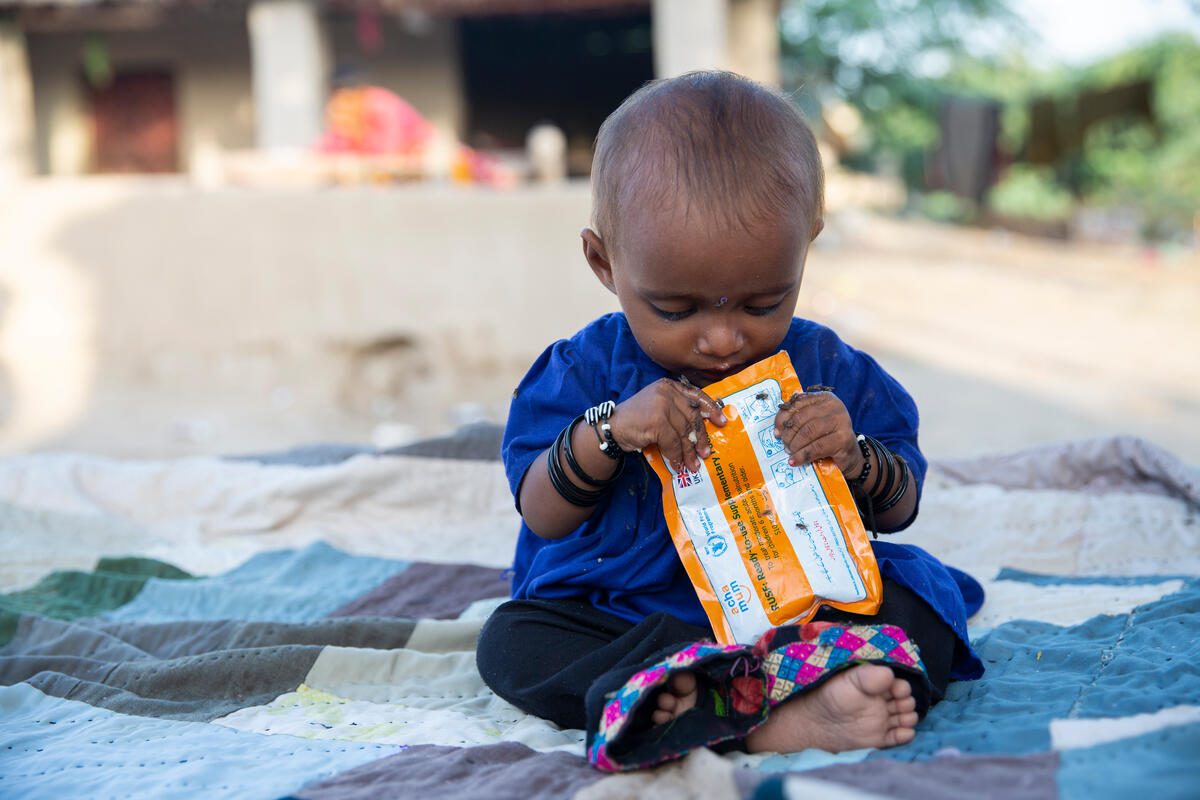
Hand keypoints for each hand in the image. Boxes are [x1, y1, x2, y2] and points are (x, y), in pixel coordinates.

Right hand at [608, 379, 726, 472]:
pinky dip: (676, 456)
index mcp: (669, 386)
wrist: (612, 428)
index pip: (696, 395)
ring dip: (689, 452)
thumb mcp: (658, 407)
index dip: (710, 409)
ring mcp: (662, 405)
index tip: (721, 421)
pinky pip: (673, 443)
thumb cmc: (636, 420)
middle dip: (700, 437)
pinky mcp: (657, 421)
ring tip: (693, 465)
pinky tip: (678, 465)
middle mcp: (667, 392)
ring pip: (684, 432)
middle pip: (692, 416)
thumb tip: (701, 429)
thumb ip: (677, 410)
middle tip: (706, 453)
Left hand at [773, 391, 864, 476]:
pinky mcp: (844, 438)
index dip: (782, 419)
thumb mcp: (810, 425)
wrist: (849, 455)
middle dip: (789, 434)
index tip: (777, 433)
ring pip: (809, 431)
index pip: (797, 404)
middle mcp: (834, 405)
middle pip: (801, 418)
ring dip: (795, 445)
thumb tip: (778, 430)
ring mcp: (841, 421)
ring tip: (790, 452)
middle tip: (785, 446)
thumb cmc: (826, 438)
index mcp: (824, 397)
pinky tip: (796, 460)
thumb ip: (796, 421)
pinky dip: (803, 455)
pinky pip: (817, 447)